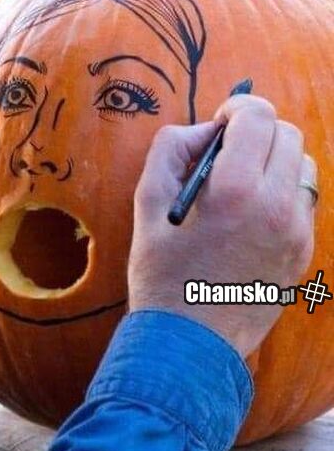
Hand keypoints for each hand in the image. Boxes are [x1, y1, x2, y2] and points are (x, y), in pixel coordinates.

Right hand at [127, 95, 315, 356]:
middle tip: (225, 153)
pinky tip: (250, 212)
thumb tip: (204, 132)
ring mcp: (298, 232)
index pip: (259, 116)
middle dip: (256, 131)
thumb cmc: (161, 274)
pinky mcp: (303, 251)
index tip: (220, 123)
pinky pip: (303, 200)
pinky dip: (281, 190)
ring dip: (274, 160)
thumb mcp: (147, 206)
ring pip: (303, 165)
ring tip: (241, 183)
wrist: (190, 342)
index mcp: (236, 191)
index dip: (238, 108)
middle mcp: (278, 206)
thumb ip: (170, 152)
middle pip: (288, 134)